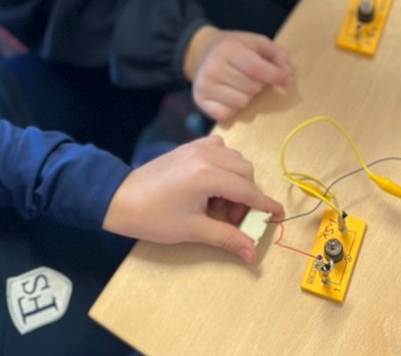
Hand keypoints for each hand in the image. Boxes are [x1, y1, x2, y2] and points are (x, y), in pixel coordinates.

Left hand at [102, 135, 283, 263]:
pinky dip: (224, 165)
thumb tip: (252, 253)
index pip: (248, 190)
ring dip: (236, 181)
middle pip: (245, 172)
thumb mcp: (193, 230)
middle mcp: (207, 156)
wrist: (122, 199)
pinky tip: (211, 184)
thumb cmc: (155, 217)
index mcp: (208, 175)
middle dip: (246, 197)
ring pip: (235, 159)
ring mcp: (197, 148)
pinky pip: (220, 149)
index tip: (278, 216)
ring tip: (217, 204)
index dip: (265, 205)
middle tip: (230, 218)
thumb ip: (226, 237)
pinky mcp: (190, 146)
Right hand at [183, 25, 292, 122]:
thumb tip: (287, 75)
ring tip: (240, 84)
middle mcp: (213, 67)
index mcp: (228, 48)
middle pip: (252, 88)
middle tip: (252, 76)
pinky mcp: (199, 101)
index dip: (276, 76)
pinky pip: (227, 114)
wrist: (201, 51)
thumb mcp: (255, 42)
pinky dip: (233, 108)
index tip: (287, 80)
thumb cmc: (233, 47)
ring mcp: (204, 85)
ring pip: (242, 103)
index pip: (257, 69)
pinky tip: (229, 95)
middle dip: (259, 84)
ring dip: (247, 96)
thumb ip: (276, 54)